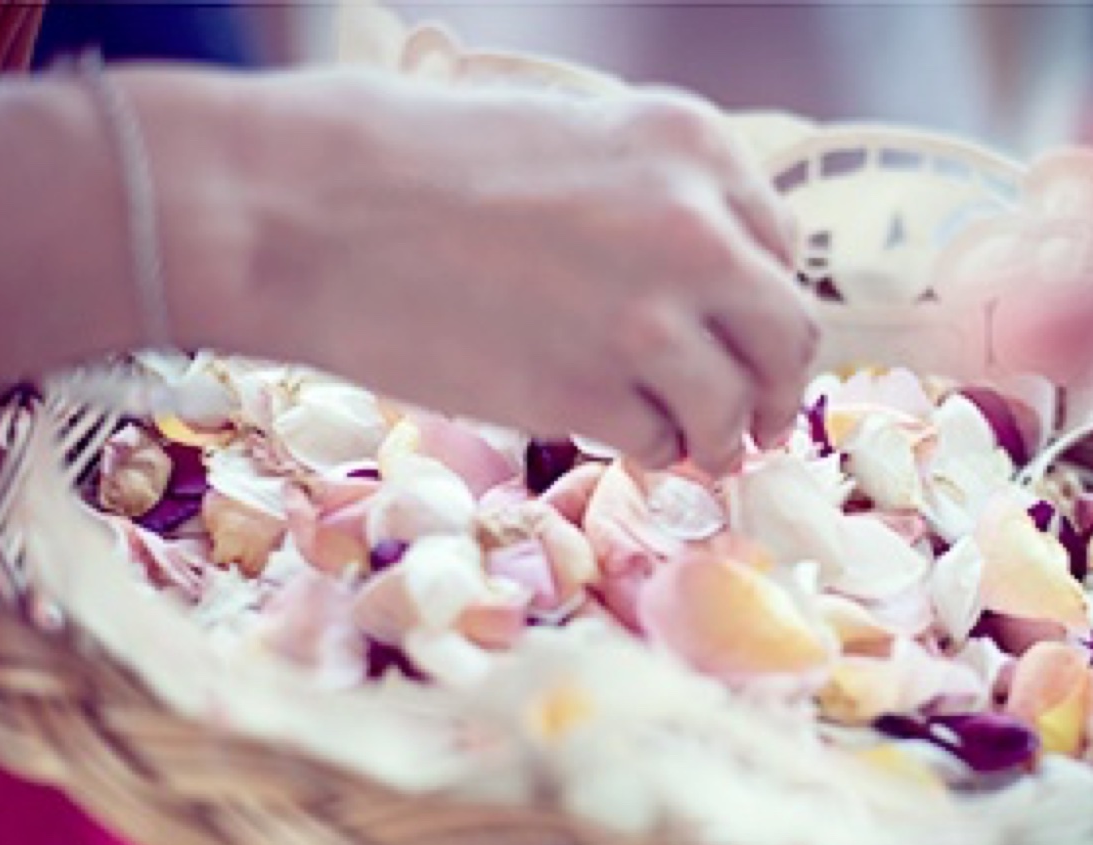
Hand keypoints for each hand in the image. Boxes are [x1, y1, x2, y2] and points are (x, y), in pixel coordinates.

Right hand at [172, 73, 817, 474]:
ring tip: (685, 446)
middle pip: (787, 335)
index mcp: (690, 144)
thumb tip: (698, 286)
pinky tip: (613, 438)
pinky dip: (647, 453)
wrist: (305, 209)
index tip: (742, 340)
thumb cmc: (410, 163)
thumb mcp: (567, 142)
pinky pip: (660, 446)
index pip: (778, 248)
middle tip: (754, 423)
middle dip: (776, 388)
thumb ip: (648, 201)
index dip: (759, 306)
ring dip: (715, 437)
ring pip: (734, 408)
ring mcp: (648, 316)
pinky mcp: (591, 392)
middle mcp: (693, 225)